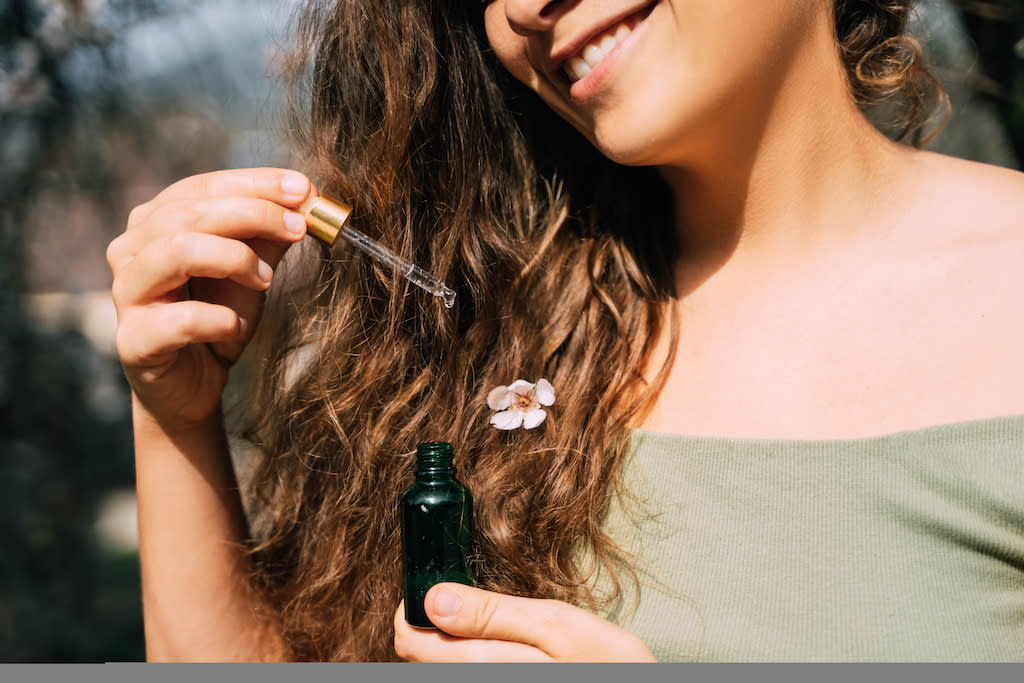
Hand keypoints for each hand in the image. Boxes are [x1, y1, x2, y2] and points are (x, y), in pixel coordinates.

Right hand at [107, 168, 311, 427]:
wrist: (195, 384)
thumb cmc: (218, 318)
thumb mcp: (251, 271)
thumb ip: (269, 235)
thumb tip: (305, 196)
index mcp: (154, 222)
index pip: (202, 186)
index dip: (254, 183)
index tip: (303, 188)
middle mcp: (131, 250)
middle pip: (189, 213)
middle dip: (253, 214)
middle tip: (298, 228)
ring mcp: (127, 294)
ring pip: (176, 252)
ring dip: (234, 259)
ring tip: (268, 282)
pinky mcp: (135, 340)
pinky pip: (181, 319)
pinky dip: (220, 319)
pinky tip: (238, 326)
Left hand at [393, 583, 655, 661]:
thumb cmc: (608, 665)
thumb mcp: (557, 626)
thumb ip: (492, 614)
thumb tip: (434, 599)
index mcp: (485, 669)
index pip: (410, 643)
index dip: (413, 610)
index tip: (432, 588)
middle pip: (422, 659)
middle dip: (434, 626)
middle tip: (467, 602)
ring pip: (445, 668)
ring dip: (453, 645)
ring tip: (490, 627)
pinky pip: (470, 673)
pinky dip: (475, 657)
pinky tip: (505, 652)